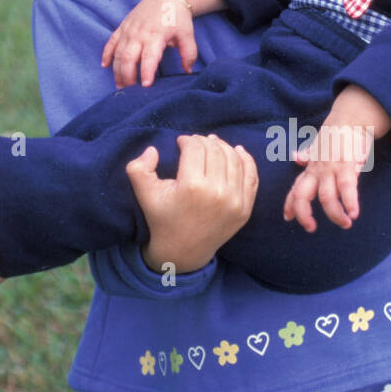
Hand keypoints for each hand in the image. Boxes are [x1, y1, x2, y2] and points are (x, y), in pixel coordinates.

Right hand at [101, 0, 197, 88]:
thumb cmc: (177, 17)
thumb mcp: (187, 34)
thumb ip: (188, 53)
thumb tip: (188, 71)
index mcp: (156, 36)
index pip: (149, 57)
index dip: (146, 71)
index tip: (146, 85)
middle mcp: (139, 34)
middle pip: (127, 58)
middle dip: (127, 77)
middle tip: (130, 93)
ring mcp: (128, 31)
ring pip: (117, 54)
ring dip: (116, 71)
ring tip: (120, 87)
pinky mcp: (122, 27)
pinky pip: (111, 42)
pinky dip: (106, 54)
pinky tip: (105, 66)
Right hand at [126, 135, 258, 274]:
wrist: (183, 251)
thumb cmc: (162, 218)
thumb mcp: (144, 194)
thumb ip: (138, 168)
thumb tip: (152, 149)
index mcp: (191, 187)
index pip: (195, 148)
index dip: (188, 140)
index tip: (181, 142)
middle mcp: (217, 193)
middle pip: (216, 151)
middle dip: (204, 141)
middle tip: (196, 143)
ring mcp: (235, 202)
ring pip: (235, 160)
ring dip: (224, 147)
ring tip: (213, 145)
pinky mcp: (245, 209)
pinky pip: (251, 176)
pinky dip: (246, 160)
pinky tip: (238, 151)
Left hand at [282, 123, 373, 231]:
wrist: (350, 118)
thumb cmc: (335, 134)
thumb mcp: (318, 146)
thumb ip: (307, 155)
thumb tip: (295, 157)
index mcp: (310, 168)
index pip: (295, 189)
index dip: (290, 205)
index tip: (288, 218)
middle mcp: (317, 170)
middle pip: (303, 196)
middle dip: (304, 215)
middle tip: (311, 228)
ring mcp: (331, 168)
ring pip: (327, 198)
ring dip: (335, 215)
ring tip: (346, 224)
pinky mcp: (347, 165)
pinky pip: (347, 189)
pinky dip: (350, 203)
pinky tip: (354, 214)